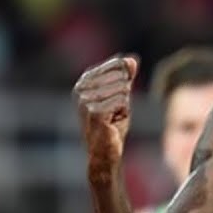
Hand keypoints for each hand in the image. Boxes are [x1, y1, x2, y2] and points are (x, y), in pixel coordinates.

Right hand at [74, 55, 137, 179]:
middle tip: (114, 112)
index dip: (126, 81)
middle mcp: (81, 88)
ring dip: (123, 106)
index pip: (117, 64)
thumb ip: (125, 76)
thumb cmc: (112, 124)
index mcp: (85, 81)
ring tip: (112, 118)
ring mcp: (85, 100)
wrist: (104, 152)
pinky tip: (112, 123)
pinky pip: (122, 101)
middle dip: (124, 95)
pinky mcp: (94, 111)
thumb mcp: (120, 96)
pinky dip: (123, 113)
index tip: (116, 98)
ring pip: (122, 89)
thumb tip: (131, 60)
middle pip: (121, 76)